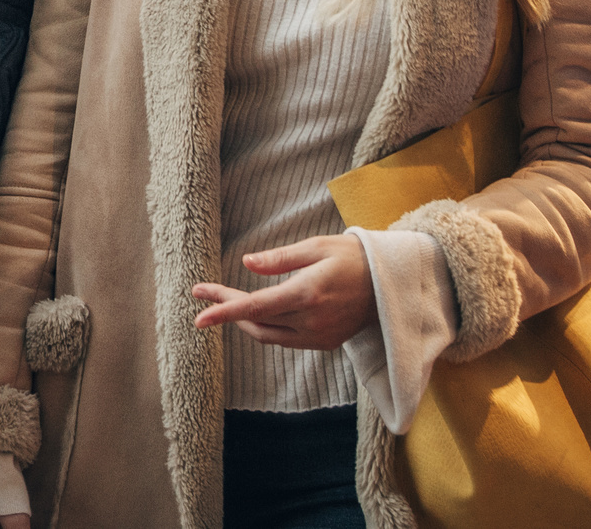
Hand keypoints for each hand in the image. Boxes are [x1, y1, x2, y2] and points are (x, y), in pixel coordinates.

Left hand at [189, 233, 375, 350]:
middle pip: (256, 322)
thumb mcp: (317, 247)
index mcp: (306, 294)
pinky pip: (286, 340)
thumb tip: (247, 264)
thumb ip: (280, 258)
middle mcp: (311, 321)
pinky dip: (267, 328)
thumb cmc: (353, 258)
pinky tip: (258, 314)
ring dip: (245, 321)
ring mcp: (319, 336)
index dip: (223, 311)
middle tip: (205, 295)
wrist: (392, 285)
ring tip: (226, 304)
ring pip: (269, 335)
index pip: (254, 307)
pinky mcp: (325, 343)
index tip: (198, 315)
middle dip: (228, 310)